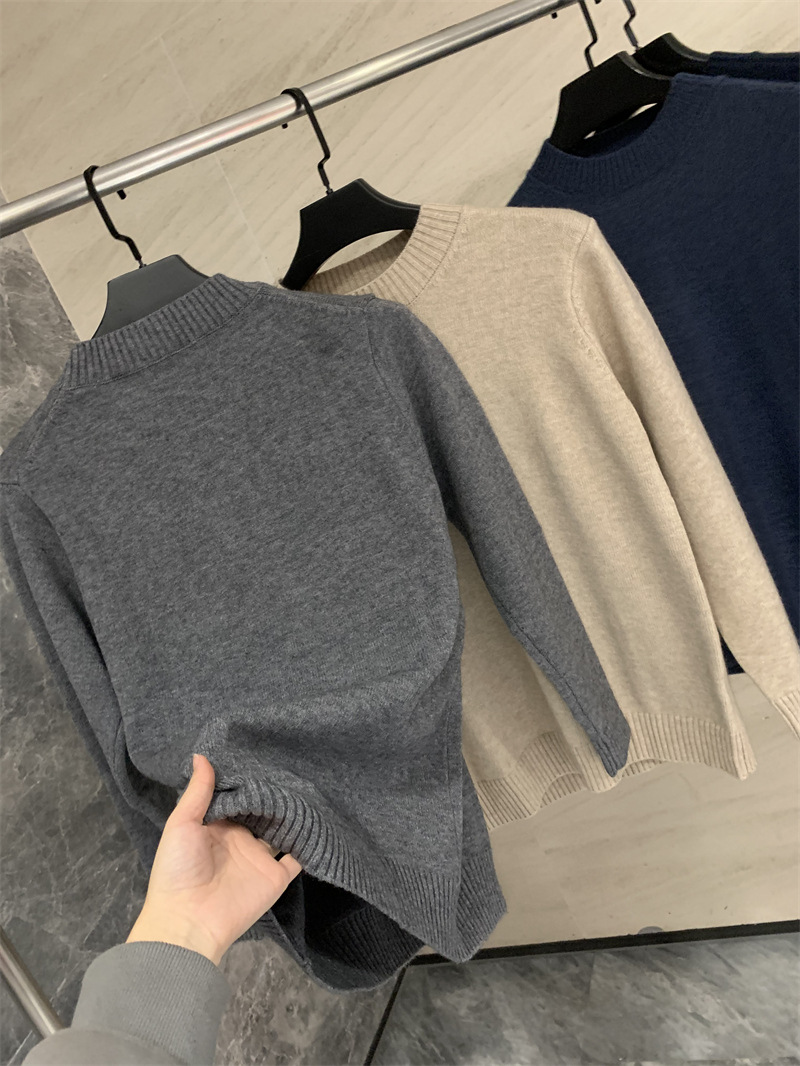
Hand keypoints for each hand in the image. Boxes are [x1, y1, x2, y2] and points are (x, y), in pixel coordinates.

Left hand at [127, 753, 300, 964]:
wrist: (187, 922)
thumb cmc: (177, 870)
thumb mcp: (181, 825)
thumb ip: (197, 792)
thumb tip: (201, 755)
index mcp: (217, 825)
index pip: (238, 796)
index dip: (248, 778)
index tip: (262, 752)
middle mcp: (241, 838)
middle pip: (263, 810)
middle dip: (274, 791)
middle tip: (292, 762)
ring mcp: (260, 857)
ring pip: (282, 829)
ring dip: (293, 812)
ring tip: (310, 783)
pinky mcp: (276, 876)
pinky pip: (298, 856)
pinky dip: (309, 842)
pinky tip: (320, 819)